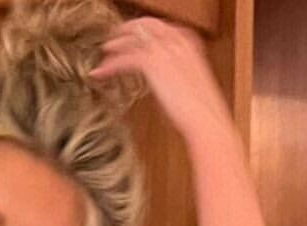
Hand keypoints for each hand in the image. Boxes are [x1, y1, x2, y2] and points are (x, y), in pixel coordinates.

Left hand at [89, 15, 233, 145]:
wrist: (206, 120)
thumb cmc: (202, 112)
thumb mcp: (191, 85)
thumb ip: (176, 75)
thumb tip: (164, 82)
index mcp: (190, 42)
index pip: (162, 28)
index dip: (145, 32)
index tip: (135, 38)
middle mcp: (177, 40)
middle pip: (146, 26)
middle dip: (128, 30)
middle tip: (114, 39)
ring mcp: (165, 49)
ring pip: (133, 38)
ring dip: (116, 44)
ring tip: (105, 52)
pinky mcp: (153, 63)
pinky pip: (125, 59)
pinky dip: (111, 65)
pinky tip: (100, 72)